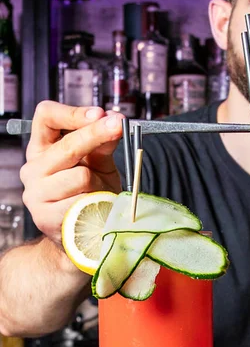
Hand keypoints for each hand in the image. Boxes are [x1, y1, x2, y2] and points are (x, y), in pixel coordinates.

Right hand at [20, 101, 123, 244]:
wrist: (84, 234)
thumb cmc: (92, 193)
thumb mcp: (100, 163)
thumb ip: (103, 143)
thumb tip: (114, 121)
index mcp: (44, 148)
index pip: (46, 116)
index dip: (73, 112)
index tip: (99, 114)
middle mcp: (34, 168)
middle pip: (67, 145)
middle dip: (97, 134)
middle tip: (119, 126)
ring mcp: (35, 193)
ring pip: (80, 176)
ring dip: (98, 183)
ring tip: (98, 192)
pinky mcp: (45, 217)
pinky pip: (82, 202)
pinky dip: (95, 204)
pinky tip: (94, 208)